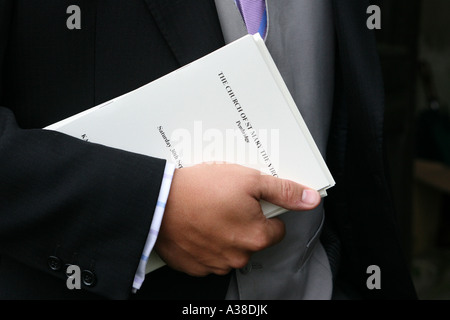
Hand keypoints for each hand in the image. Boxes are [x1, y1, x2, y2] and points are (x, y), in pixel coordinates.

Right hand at [154, 163, 320, 275]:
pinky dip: (205, 243)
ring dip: (223, 234)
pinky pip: (208, 256)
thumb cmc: (201, 189)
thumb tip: (311, 200)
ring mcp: (215, 264)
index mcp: (256, 237)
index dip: (264, 212)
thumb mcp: (248, 180)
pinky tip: (196, 225)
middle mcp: (238, 256)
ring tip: (207, 212)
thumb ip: (283, 191)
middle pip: (252, 240)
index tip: (248, 201)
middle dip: (243, 223)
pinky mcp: (194, 266)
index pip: (276, 230)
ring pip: (230, 249)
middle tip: (225, 203)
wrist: (158, 202)